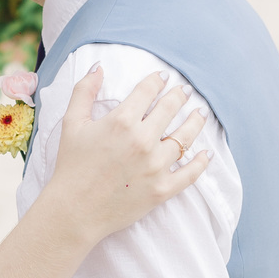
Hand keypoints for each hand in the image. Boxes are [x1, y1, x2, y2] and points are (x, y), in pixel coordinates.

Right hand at [49, 66, 211, 244]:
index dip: (157, 81)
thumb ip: (84, 91)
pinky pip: (189, 174)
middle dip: (179, 96)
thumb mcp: (72, 123)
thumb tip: (98, 67)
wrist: (75, 210)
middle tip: (185, 91)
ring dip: (195, 122)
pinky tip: (206, 154)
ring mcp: (155, 165)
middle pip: (170, 109)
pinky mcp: (162, 189)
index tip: (164, 77)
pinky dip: (201, 163)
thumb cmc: (71, 165)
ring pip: (184, 138)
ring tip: (200, 114)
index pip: (147, 91)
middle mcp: (143, 140)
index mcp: (122, 121)